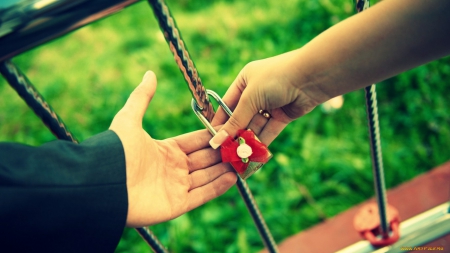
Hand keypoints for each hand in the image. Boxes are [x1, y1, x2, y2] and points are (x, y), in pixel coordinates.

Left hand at [109, 71, 236, 226]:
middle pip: (205, 159)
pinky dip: (218, 187)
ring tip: (245, 160)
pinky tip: (235, 177)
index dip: (212, 136)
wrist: (103, 185)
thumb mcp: (129, 119)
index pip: (195, 142)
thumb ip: (142, 97)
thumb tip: (150, 72)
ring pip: (207, 176)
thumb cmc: (116, 152)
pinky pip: (202, 195)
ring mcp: (175, 188)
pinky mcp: (176, 204)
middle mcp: (173, 169)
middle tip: (244, 145)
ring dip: (226, 169)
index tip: (231, 129)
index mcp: (165, 150)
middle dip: (224, 152)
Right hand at [210, 51, 324, 147]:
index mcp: (244, 81)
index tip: (212, 140)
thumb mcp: (250, 98)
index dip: (220, 123)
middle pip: (241, 118)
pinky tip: (254, 155)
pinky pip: (269, 131)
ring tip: (239, 158)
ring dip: (248, 141)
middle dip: (235, 135)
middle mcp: (255, 93)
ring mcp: (270, 105)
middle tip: (225, 153)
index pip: (227, 105)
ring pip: (255, 126)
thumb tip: (217, 140)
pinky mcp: (283, 115)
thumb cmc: (276, 78)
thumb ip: (235, 121)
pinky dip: (262, 143)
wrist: (311, 77)